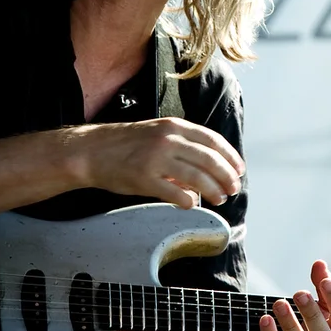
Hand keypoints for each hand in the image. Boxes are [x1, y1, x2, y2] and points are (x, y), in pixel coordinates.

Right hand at [71, 117, 244, 207]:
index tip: (239, 170)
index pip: (212, 141)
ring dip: (213, 191)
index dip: (230, 157)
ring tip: (219, 198)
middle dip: (226, 177)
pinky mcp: (145, 179)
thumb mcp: (157, 134)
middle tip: (233, 189)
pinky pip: (175, 193)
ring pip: (197, 178)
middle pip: (210, 160)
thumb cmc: (126, 145)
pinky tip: (192, 204)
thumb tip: (207, 168)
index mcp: (173, 126)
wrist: (92, 151)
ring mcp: (156, 159)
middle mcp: (168, 140)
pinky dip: (189, 201)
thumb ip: (183, 146)